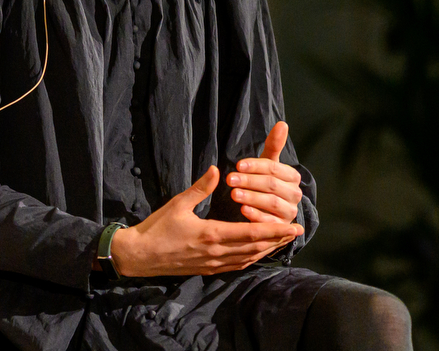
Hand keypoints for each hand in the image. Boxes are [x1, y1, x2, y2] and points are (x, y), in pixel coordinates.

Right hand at [108, 166, 302, 276]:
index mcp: (212, 234)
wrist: (141, 255)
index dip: (274, 230)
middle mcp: (217, 252)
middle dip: (278, 239)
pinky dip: (252, 258)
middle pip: (255, 247)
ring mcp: (214, 263)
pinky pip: (237, 265)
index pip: (251, 232)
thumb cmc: (158, 227)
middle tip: (298, 232)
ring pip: (249, 258)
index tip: (292, 226)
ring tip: (283, 241)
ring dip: (268, 249)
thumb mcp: (178, 204)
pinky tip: (258, 252)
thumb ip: (200, 188)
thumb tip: (216, 169)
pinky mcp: (209, 269)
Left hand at [227, 121, 303, 224]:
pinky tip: (243, 211)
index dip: (256, 166)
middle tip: (230, 179)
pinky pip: (271, 223)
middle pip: (272, 185)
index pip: (275, 168)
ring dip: (252, 198)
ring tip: (234, 195)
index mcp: (292, 177)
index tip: (238, 165)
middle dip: (250, 181)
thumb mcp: (267, 164)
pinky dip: (257, 217)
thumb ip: (274, 145)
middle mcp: (295, 194)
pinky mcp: (282, 228)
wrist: (269, 212)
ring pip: (273, 203)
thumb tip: (282, 124)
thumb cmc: (264, 182)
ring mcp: (290, 212)